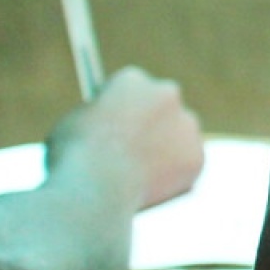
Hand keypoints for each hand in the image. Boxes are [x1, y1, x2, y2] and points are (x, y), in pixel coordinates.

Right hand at [45, 66, 204, 209]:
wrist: (95, 189)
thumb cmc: (73, 158)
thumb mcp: (72, 126)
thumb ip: (96, 118)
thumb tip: (103, 125)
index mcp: (132, 79)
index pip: (130, 85)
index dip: (121, 104)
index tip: (118, 117)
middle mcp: (166, 93)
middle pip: (162, 103)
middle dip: (152, 119)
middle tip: (139, 141)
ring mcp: (186, 125)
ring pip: (179, 134)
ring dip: (167, 146)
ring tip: (144, 172)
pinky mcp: (196, 156)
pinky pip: (186, 164)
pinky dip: (175, 175)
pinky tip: (156, 188)